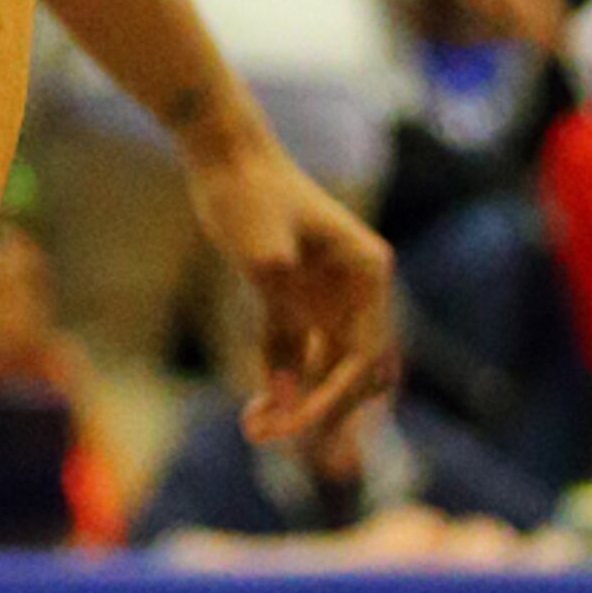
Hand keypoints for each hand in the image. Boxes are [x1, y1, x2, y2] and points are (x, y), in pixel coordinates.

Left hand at [177, 105, 401, 442]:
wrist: (222, 155)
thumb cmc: (248, 192)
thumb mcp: (263, 251)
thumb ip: (279, 325)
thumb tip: (285, 397)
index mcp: (369, 273)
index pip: (363, 357)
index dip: (334, 400)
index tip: (295, 426)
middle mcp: (358, 291)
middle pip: (357, 376)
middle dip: (324, 413)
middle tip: (277, 437)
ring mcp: (328, 299)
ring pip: (329, 374)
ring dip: (301, 408)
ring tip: (255, 430)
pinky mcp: (296, 304)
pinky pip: (299, 361)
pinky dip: (282, 388)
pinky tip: (254, 412)